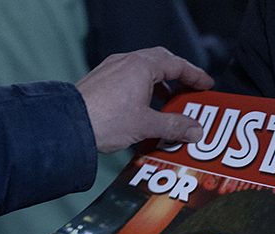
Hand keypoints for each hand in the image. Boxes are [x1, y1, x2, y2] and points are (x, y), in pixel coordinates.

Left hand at [76, 47, 214, 152]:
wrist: (68, 125)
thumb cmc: (104, 120)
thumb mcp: (147, 125)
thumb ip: (174, 126)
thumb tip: (194, 130)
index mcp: (141, 66)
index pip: (177, 65)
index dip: (195, 75)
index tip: (206, 85)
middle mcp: (126, 62)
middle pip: (161, 62)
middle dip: (179, 76)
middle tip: (191, 91)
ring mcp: (112, 70)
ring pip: (144, 70)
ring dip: (161, 84)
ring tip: (170, 103)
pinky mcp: (101, 81)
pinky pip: (130, 78)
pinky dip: (144, 88)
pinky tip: (145, 107)